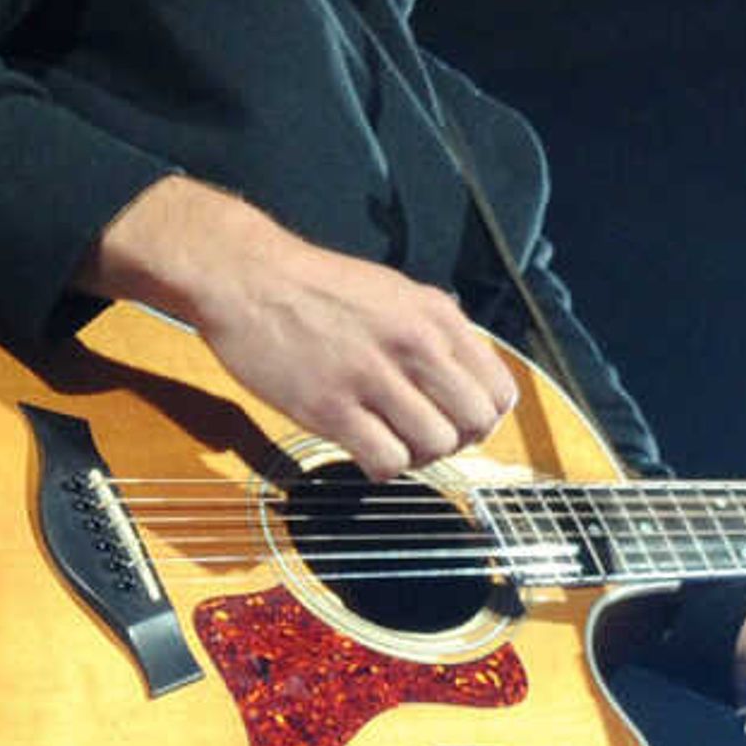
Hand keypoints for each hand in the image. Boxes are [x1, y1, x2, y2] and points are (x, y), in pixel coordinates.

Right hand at [87, 176, 515, 476]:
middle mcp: (413, 344)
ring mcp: (372, 376)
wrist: (246, 277)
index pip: (499, 391)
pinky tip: (364, 449)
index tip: (458, 420)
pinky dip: (382, 468)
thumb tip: (472, 379)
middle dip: (456, 441)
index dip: (484, 418)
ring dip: (418, 455)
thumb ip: (438, 332)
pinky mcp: (330, 406)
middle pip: (474, 424)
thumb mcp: (397, 293)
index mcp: (436, 316)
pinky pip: (387, 462)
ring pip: (435, 446)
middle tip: (424, 435)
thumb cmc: (318, 289)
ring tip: (390, 440)